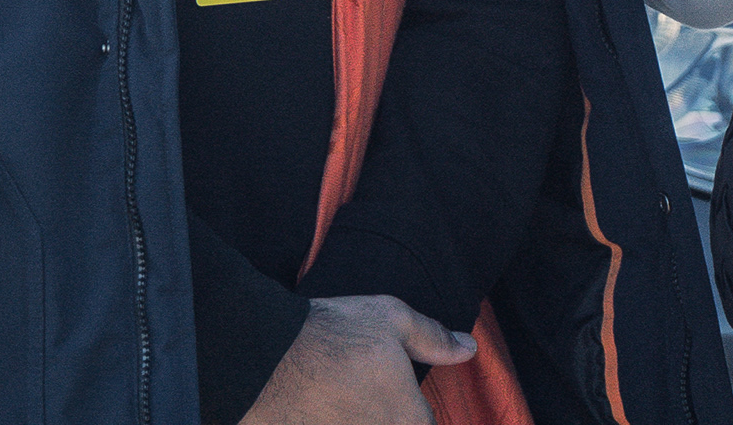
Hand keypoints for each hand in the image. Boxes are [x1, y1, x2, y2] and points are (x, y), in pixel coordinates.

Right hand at [240, 294, 473, 424]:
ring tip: (346, 398)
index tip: (397, 395)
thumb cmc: (331, 334)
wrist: (264, 357)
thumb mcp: (391, 319)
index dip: (416, 411)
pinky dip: (336, 420)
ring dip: (362, 417)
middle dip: (389, 414)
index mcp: (408, 418)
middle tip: (366, 391)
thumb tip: (468, 349)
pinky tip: (327, 407)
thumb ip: (434, 338)